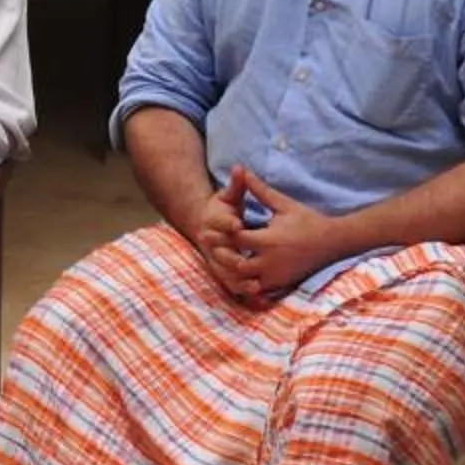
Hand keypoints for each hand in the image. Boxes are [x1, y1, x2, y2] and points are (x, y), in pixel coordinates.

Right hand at [184, 179, 253, 295]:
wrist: (204, 227)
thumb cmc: (220, 210)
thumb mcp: (228, 196)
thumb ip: (236, 184)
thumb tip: (240, 167)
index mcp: (214, 222)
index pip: (220, 223)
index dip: (228, 223)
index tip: (238, 224)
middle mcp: (213, 244)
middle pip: (221, 251)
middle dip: (232, 255)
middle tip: (247, 259)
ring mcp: (218, 260)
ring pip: (227, 271)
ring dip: (239, 278)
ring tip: (256, 285)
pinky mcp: (225, 273)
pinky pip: (234, 285)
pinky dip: (245, 291)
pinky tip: (260, 297)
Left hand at [219, 167, 340, 305]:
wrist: (332, 242)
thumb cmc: (307, 220)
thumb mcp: (283, 204)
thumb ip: (261, 190)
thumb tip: (243, 170)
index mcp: (269, 239)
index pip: (236, 238)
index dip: (222, 232)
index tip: (211, 226)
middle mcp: (270, 261)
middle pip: (236, 262)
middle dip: (224, 254)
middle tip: (213, 245)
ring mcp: (275, 275)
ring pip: (244, 279)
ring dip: (233, 270)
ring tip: (226, 257)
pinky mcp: (280, 284)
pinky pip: (256, 288)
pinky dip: (246, 281)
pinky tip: (241, 270)